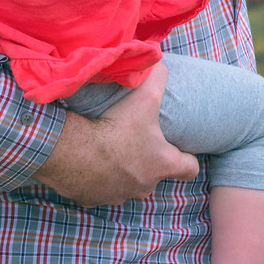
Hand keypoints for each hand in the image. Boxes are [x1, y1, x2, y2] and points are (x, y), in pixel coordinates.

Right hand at [30, 62, 196, 206]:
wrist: (73, 152)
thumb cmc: (115, 127)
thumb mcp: (145, 96)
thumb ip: (159, 78)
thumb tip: (161, 63)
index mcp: (162, 164)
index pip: (190, 169)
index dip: (188, 158)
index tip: (181, 150)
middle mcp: (145, 185)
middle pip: (155, 176)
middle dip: (149, 162)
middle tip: (138, 142)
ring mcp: (118, 195)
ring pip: (127, 185)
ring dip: (122, 171)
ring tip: (111, 151)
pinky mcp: (93, 200)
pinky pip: (99, 190)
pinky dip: (97, 178)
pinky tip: (89, 161)